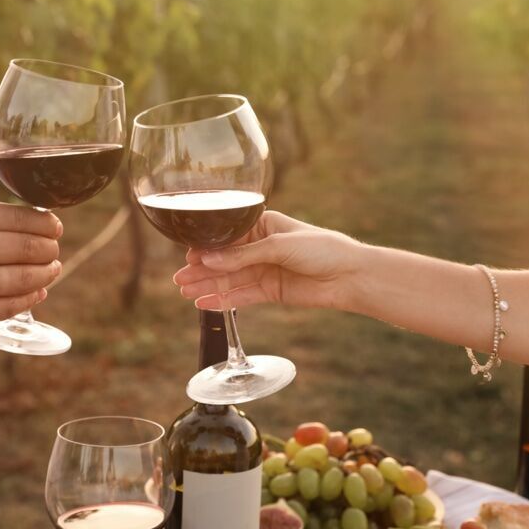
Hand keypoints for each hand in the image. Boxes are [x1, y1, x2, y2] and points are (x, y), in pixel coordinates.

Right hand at [0, 198, 62, 330]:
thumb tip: (40, 224)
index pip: (22, 219)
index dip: (47, 224)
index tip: (55, 227)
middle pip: (29, 248)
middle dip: (50, 249)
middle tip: (54, 249)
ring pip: (25, 278)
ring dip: (47, 273)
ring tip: (52, 268)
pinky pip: (10, 306)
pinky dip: (30, 298)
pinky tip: (37, 291)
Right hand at [173, 211, 363, 310]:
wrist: (350, 276)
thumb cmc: (322, 249)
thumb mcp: (280, 245)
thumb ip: (243, 255)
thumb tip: (209, 259)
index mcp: (263, 225)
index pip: (228, 236)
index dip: (208, 247)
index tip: (189, 256)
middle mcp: (261, 247)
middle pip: (225, 260)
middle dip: (202, 269)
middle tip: (179, 280)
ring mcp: (265, 270)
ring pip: (230, 280)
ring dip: (208, 286)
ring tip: (185, 293)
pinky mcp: (271, 291)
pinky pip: (242, 296)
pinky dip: (224, 300)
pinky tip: (205, 303)